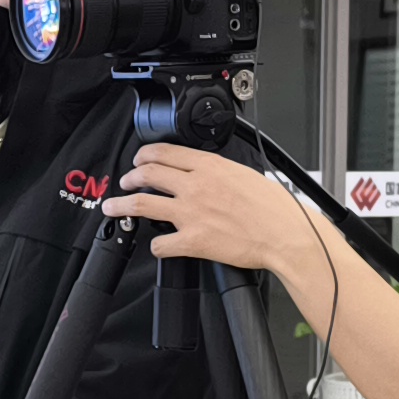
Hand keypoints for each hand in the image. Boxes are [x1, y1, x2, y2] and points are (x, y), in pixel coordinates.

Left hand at [106, 146, 310, 275]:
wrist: (285, 234)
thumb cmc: (274, 208)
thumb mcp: (244, 174)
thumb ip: (218, 173)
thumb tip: (204, 175)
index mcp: (210, 167)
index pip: (165, 153)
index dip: (144, 155)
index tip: (139, 160)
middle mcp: (196, 186)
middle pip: (147, 174)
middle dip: (130, 177)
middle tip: (125, 182)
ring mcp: (191, 214)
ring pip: (143, 204)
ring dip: (122, 205)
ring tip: (113, 207)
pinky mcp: (193, 241)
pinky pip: (161, 243)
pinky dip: (156, 244)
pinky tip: (158, 244)